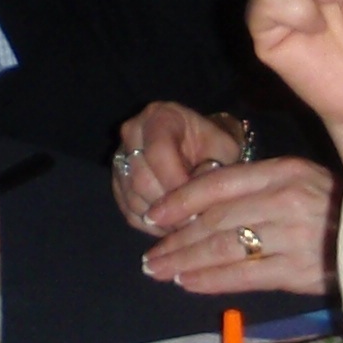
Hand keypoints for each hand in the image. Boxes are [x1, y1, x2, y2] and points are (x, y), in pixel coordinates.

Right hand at [113, 102, 240, 221]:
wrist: (199, 146)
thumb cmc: (213, 145)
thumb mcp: (224, 149)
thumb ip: (214, 168)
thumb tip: (197, 196)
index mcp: (158, 116)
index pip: (158, 153)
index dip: (177, 183)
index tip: (198, 204)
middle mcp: (131, 133)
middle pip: (141, 179)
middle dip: (169, 206)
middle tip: (194, 222)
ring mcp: (120, 159)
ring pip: (134, 199)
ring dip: (161, 219)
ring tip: (187, 226)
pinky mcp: (119, 184)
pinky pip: (130, 212)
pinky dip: (153, 226)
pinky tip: (174, 226)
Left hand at [134, 152, 337, 295]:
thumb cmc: (330, 207)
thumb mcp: (296, 180)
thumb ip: (254, 186)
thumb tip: (198, 202)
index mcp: (282, 171)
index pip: (218, 183)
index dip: (180, 200)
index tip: (153, 215)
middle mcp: (285, 200)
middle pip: (216, 219)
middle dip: (176, 239)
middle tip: (150, 255)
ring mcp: (292, 237)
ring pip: (224, 248)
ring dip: (186, 261)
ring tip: (160, 269)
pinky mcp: (298, 271)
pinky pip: (245, 275)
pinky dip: (212, 280)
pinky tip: (189, 283)